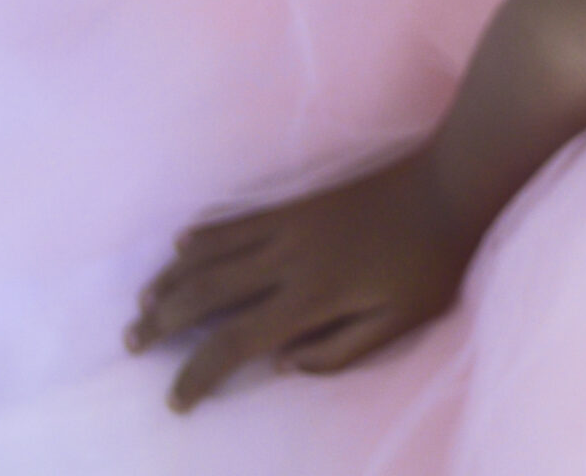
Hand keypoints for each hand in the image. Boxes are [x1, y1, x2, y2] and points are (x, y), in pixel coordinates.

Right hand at [125, 143, 480, 410]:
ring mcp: (289, 226)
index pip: (234, 343)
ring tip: (143, 304)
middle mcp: (288, 259)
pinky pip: (235, 220)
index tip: (177, 401)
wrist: (452, 185)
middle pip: (204, 294)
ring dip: (169, 279)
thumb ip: (339, 352)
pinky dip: (202, 235)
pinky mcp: (297, 204)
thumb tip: (282, 364)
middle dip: (162, 321)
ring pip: (208, 253)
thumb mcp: (401, 320)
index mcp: (311, 296)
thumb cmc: (434, 260)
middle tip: (133, 344)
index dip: (197, 376)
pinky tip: (182, 247)